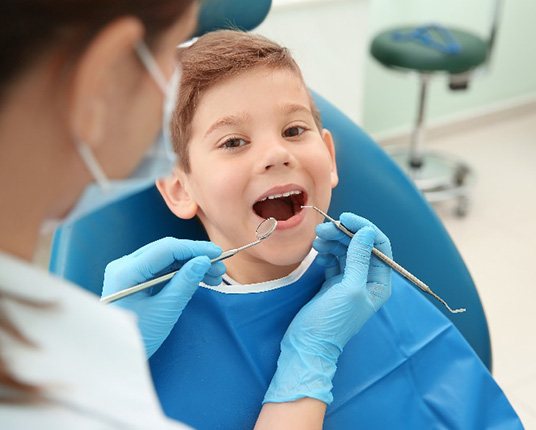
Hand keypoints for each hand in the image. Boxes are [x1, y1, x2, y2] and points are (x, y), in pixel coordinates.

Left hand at [102, 238, 224, 356]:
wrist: (116, 356)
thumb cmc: (138, 337)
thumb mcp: (164, 311)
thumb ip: (185, 283)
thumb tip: (204, 261)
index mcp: (126, 271)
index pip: (166, 249)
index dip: (194, 248)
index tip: (218, 253)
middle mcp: (125, 265)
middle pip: (167, 250)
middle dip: (196, 256)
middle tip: (221, 268)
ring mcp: (129, 271)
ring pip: (167, 258)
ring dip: (192, 264)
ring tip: (215, 275)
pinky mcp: (135, 279)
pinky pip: (162, 269)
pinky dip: (182, 272)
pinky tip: (200, 278)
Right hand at [264, 214, 391, 404]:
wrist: (308, 345)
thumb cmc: (332, 322)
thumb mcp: (349, 288)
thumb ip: (359, 258)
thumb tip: (366, 231)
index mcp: (379, 282)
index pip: (379, 245)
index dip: (364, 228)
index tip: (345, 218)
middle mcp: (367, 280)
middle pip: (360, 245)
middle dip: (343, 233)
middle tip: (322, 229)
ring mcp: (350, 281)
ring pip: (345, 250)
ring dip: (333, 241)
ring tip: (317, 239)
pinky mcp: (334, 283)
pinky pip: (334, 259)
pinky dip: (327, 252)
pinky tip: (318, 252)